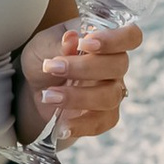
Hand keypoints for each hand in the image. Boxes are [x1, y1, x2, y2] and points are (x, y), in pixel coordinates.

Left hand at [21, 15, 139, 144]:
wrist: (32, 87)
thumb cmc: (45, 57)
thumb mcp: (44, 44)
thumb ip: (58, 43)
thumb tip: (71, 38)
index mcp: (106, 42)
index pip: (130, 36)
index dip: (115, 39)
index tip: (86, 43)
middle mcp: (114, 66)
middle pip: (119, 65)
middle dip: (84, 67)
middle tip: (52, 68)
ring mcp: (111, 92)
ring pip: (111, 96)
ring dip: (78, 96)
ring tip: (49, 96)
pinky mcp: (102, 116)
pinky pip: (102, 122)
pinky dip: (81, 125)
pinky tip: (62, 127)